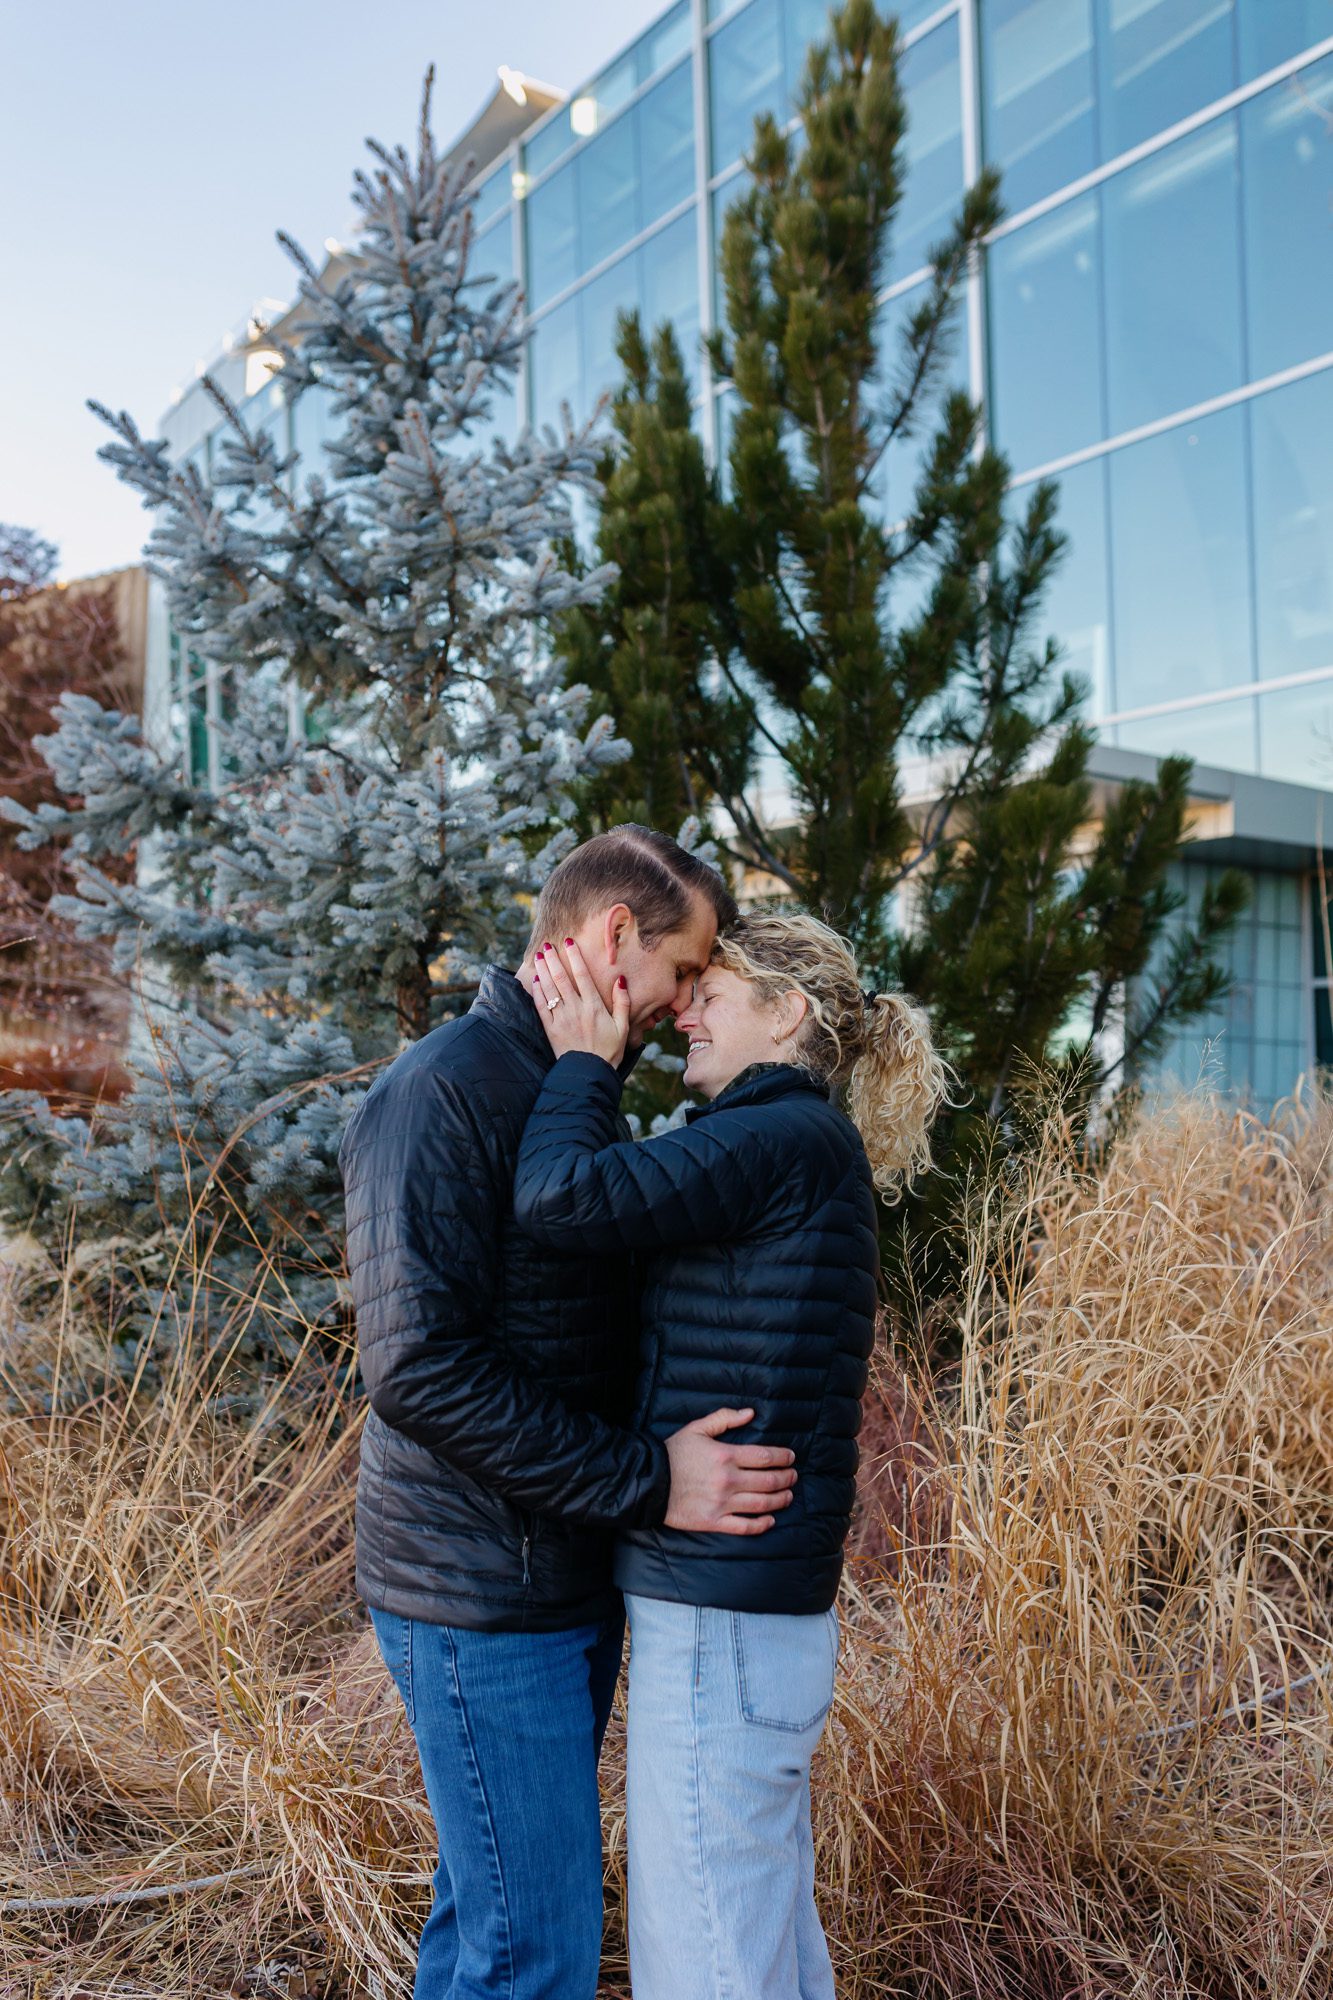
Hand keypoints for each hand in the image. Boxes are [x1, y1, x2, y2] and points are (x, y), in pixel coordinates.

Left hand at [531, 937, 629, 1066]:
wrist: (588, 1073)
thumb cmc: (609, 1051)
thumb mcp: (623, 1028)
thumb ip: (623, 1003)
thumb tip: (620, 980)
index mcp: (594, 1007)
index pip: (582, 976)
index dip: (574, 957)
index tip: (568, 942)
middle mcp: (576, 1009)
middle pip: (562, 979)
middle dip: (553, 960)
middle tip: (546, 945)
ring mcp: (561, 1019)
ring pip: (550, 989)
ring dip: (543, 971)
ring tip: (538, 956)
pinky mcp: (550, 1029)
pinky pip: (541, 1007)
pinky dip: (538, 992)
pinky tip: (536, 981)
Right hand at [664, 1408, 797, 1535]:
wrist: (649, 1482)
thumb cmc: (673, 1453)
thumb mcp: (697, 1428)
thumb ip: (724, 1418)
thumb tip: (750, 1413)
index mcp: (725, 1455)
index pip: (765, 1456)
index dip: (783, 1457)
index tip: (791, 1457)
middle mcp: (727, 1480)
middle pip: (769, 1480)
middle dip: (787, 1478)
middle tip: (794, 1476)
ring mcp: (721, 1503)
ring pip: (761, 1504)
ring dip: (780, 1500)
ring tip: (788, 1495)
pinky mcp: (713, 1522)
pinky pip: (744, 1527)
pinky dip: (762, 1524)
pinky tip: (770, 1519)